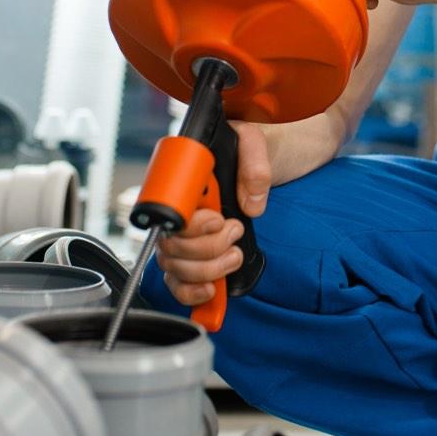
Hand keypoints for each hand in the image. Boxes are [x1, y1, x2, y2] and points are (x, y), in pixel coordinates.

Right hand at [158, 122, 271, 305]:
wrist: (267, 161)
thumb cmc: (252, 150)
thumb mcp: (256, 143)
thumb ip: (254, 166)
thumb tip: (250, 204)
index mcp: (185, 183)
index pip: (169, 213)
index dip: (191, 225)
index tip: (218, 220)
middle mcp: (178, 212)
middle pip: (172, 247)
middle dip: (208, 248)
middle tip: (234, 230)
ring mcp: (183, 237)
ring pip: (175, 268)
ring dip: (208, 270)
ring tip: (233, 255)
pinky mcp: (192, 258)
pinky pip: (177, 283)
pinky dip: (191, 293)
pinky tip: (212, 289)